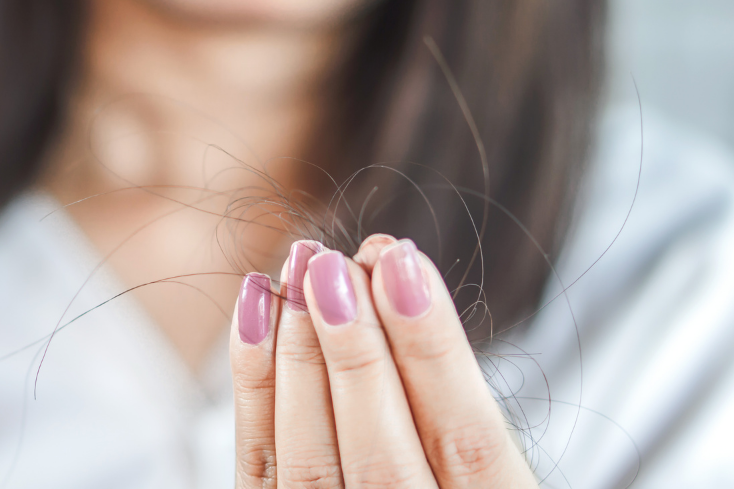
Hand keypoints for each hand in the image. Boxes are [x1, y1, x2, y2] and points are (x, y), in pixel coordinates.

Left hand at [230, 235, 535, 487]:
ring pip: (312, 463)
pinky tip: (257, 308)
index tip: (403, 265)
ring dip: (299, 356)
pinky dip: (255, 382)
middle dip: (355, 351)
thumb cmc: (446, 468)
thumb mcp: (478, 443)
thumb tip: (393, 268)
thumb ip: (443, 378)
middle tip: (334, 266)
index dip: (435, 352)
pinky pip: (261, 462)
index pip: (467, 442)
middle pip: (383, 458)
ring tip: (299, 271)